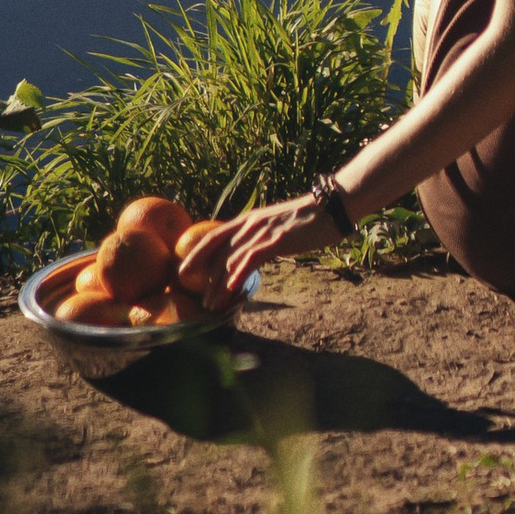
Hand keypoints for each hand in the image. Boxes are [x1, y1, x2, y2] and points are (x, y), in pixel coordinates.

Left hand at [202, 194, 337, 294]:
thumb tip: (250, 258)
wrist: (330, 207)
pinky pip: (253, 258)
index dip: (196, 254)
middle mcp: (249, 224)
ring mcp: (262, 232)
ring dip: (220, 286)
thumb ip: (260, 240)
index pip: (213, 236)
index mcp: (248, 220)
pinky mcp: (277, 240)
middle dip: (206, 278)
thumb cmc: (307, 221)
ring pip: (232, 260)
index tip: (184, 271)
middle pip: (218, 252)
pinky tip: (234, 289)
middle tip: (200, 302)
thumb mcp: (276, 228)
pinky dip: (241, 273)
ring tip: (213, 306)